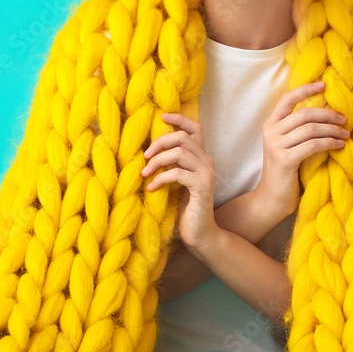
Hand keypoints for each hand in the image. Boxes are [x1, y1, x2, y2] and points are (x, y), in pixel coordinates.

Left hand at [140, 112, 218, 252]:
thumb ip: (170, 164)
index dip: (179, 119)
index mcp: (201, 158)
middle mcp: (207, 162)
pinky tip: (151, 188)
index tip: (161, 116)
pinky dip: (161, 178)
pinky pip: (178, 174)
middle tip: (144, 156)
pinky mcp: (203, 187)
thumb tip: (147, 150)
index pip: (195, 128)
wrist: (199, 234)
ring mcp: (207, 174)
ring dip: (158, 161)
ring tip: (144, 172)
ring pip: (180, 153)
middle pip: (183, 137)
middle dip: (160, 142)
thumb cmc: (183, 208)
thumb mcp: (175, 181)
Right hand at [257, 80, 348, 216]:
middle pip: (304, 113)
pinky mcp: (285, 160)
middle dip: (328, 114)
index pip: (287, 99)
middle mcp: (271, 132)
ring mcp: (276, 146)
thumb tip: (325, 112)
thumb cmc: (284, 172)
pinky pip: (313, 145)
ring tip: (346, 134)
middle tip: (344, 119)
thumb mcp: (287, 146)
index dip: (306, 89)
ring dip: (333, 130)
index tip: (324, 84)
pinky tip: (340, 146)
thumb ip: (297, 130)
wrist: (271, 199)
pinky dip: (330, 143)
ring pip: (311, 128)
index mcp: (270, 125)